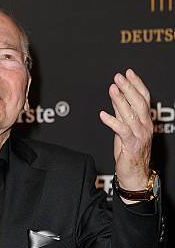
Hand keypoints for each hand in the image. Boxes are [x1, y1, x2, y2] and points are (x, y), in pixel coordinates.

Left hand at [99, 69, 152, 190]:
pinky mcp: (131, 145)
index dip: (136, 84)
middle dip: (128, 88)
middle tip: (118, 77)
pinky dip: (112, 121)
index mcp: (145, 121)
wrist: (135, 174)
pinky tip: (103, 114)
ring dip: (120, 100)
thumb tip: (115, 98)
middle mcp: (144, 126)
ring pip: (130, 114)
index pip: (143, 98)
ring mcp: (139, 135)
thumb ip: (121, 114)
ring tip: (112, 89)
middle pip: (138, 102)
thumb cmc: (130, 154)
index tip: (128, 73)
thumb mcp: (125, 130)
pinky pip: (122, 130)